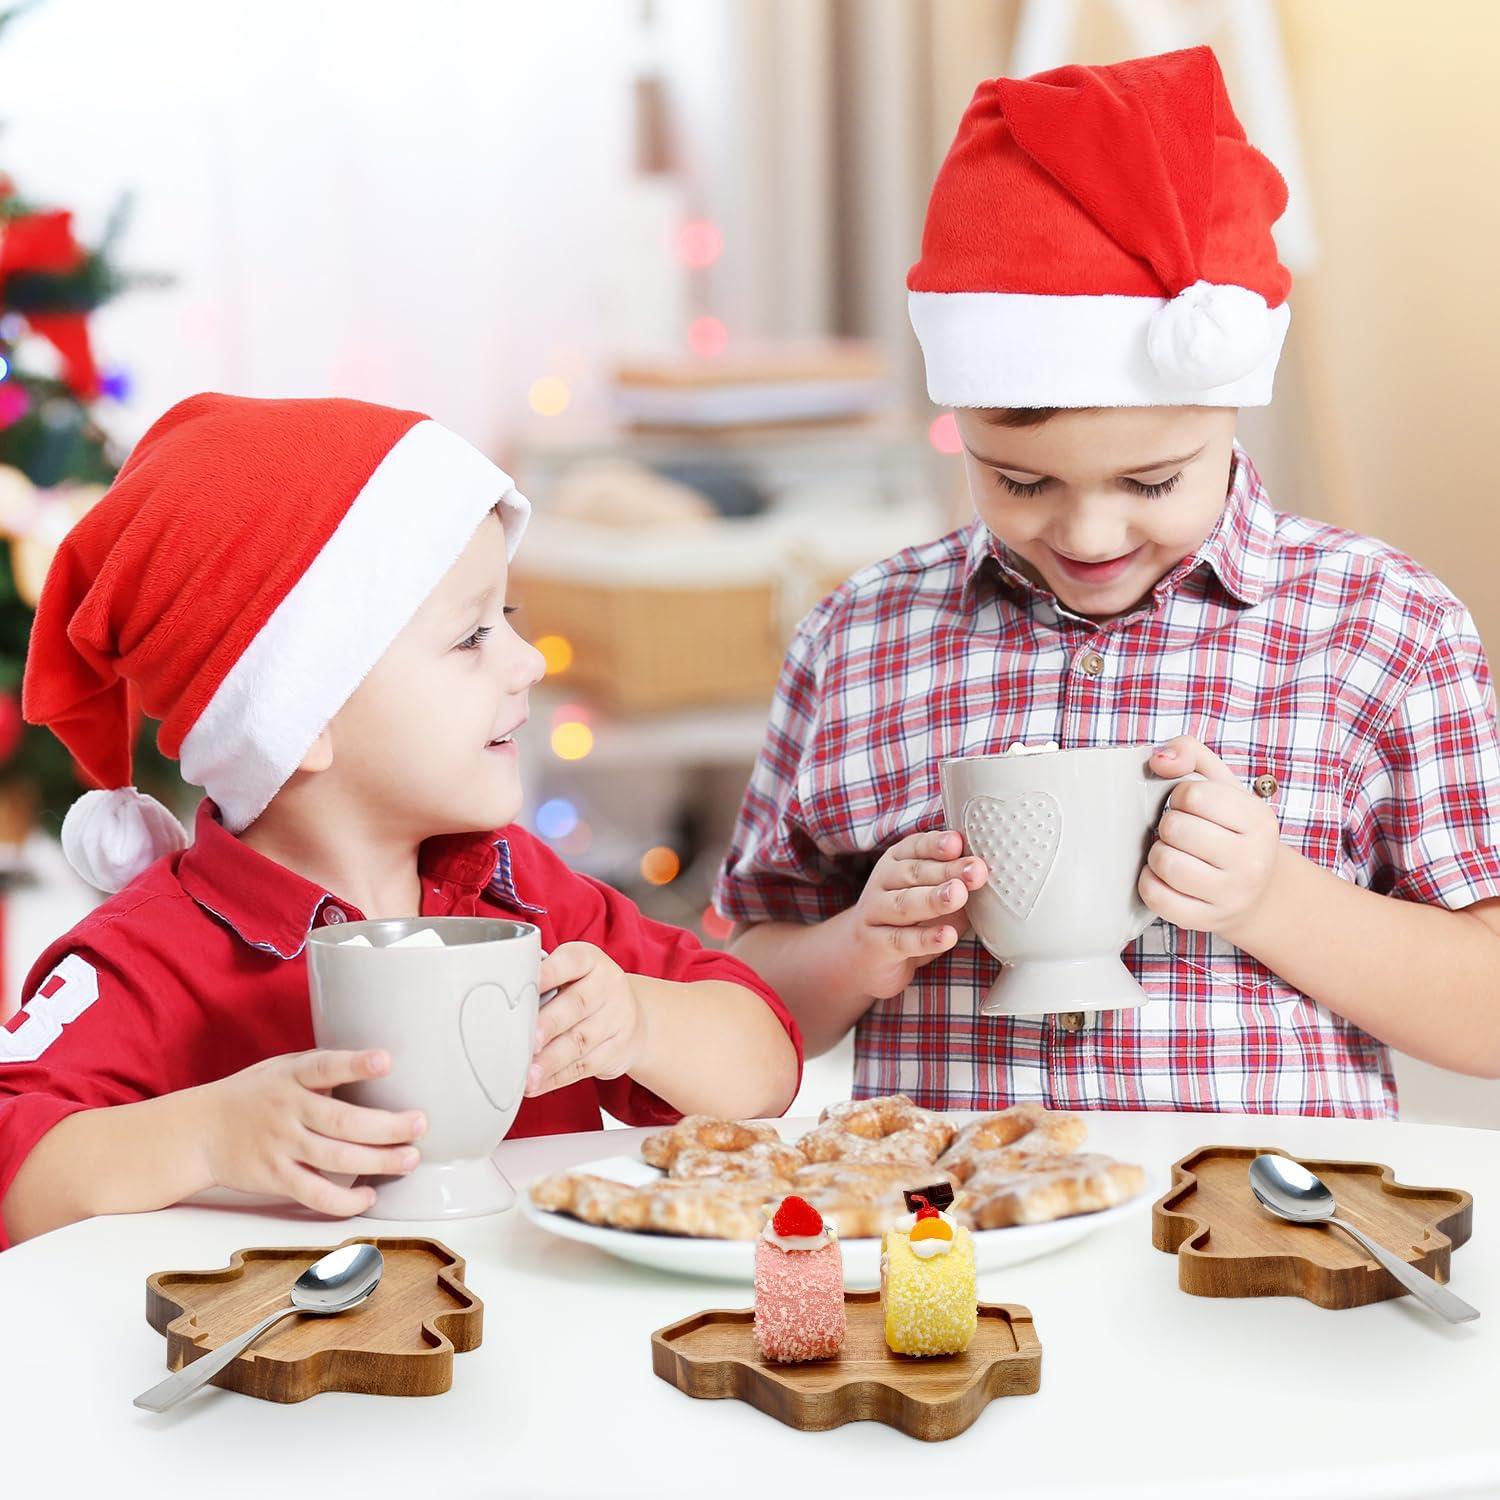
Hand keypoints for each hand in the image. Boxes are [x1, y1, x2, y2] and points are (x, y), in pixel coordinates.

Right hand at [194, 1050, 426, 1216]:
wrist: (199, 1131)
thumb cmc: (255, 1094)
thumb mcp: (282, 1068)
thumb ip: (321, 1069)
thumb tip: (379, 1065)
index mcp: (291, 1076)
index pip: (325, 1066)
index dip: (355, 1064)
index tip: (385, 1061)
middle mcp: (287, 1110)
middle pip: (343, 1121)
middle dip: (387, 1126)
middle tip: (420, 1125)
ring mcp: (280, 1145)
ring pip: (336, 1159)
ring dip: (378, 1161)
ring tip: (409, 1159)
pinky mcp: (275, 1177)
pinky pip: (315, 1194)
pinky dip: (344, 1200)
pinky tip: (369, 1195)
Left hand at [526, 943, 645, 1096]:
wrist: (632, 1016)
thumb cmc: (585, 992)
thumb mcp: (572, 974)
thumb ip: (543, 983)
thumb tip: (501, 1005)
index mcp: (590, 960)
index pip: (571, 961)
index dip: (548, 974)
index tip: (523, 989)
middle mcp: (607, 985)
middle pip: (577, 1004)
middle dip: (549, 1024)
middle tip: (529, 1041)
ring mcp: (616, 1018)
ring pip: (581, 1041)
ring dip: (551, 1060)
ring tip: (527, 1075)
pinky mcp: (617, 1049)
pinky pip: (585, 1066)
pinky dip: (557, 1078)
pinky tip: (536, 1084)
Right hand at [848, 830, 988, 1000]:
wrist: (863, 956)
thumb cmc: (908, 919)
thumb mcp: (932, 892)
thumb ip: (957, 880)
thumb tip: (992, 871)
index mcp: (896, 862)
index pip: (915, 847)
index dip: (936, 844)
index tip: (959, 843)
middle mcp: (882, 883)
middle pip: (914, 873)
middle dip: (947, 871)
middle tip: (976, 871)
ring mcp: (875, 913)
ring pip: (905, 904)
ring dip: (933, 899)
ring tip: (959, 896)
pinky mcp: (875, 945)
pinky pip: (901, 940)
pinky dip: (925, 938)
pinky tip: (947, 936)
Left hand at [1139, 736, 1283, 940]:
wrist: (1259, 891)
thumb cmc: (1230, 829)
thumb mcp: (1221, 784)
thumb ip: (1190, 753)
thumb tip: (1159, 759)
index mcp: (1259, 821)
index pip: (1193, 794)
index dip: (1179, 795)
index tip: (1190, 806)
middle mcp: (1252, 861)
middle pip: (1175, 828)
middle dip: (1168, 826)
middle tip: (1180, 833)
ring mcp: (1231, 896)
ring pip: (1164, 863)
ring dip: (1158, 854)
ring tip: (1174, 853)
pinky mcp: (1206, 921)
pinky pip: (1156, 896)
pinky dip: (1150, 882)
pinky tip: (1165, 876)